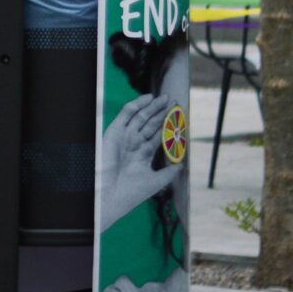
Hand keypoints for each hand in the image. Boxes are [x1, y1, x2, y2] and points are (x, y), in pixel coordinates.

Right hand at [97, 93, 180, 228]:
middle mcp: (134, 143)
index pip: (158, 136)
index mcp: (143, 154)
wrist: (110, 193)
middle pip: (150, 124)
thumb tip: (182, 164)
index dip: (168, 127)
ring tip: (166, 99)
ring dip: (153, 107)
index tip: (180, 118)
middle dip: (162, 114)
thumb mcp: (157, 181)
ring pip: (141, 117)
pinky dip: (137, 104)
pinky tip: (149, 98)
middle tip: (174, 102)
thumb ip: (170, 171)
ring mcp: (125, 136)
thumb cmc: (132, 191)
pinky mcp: (116, 130)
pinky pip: (127, 113)